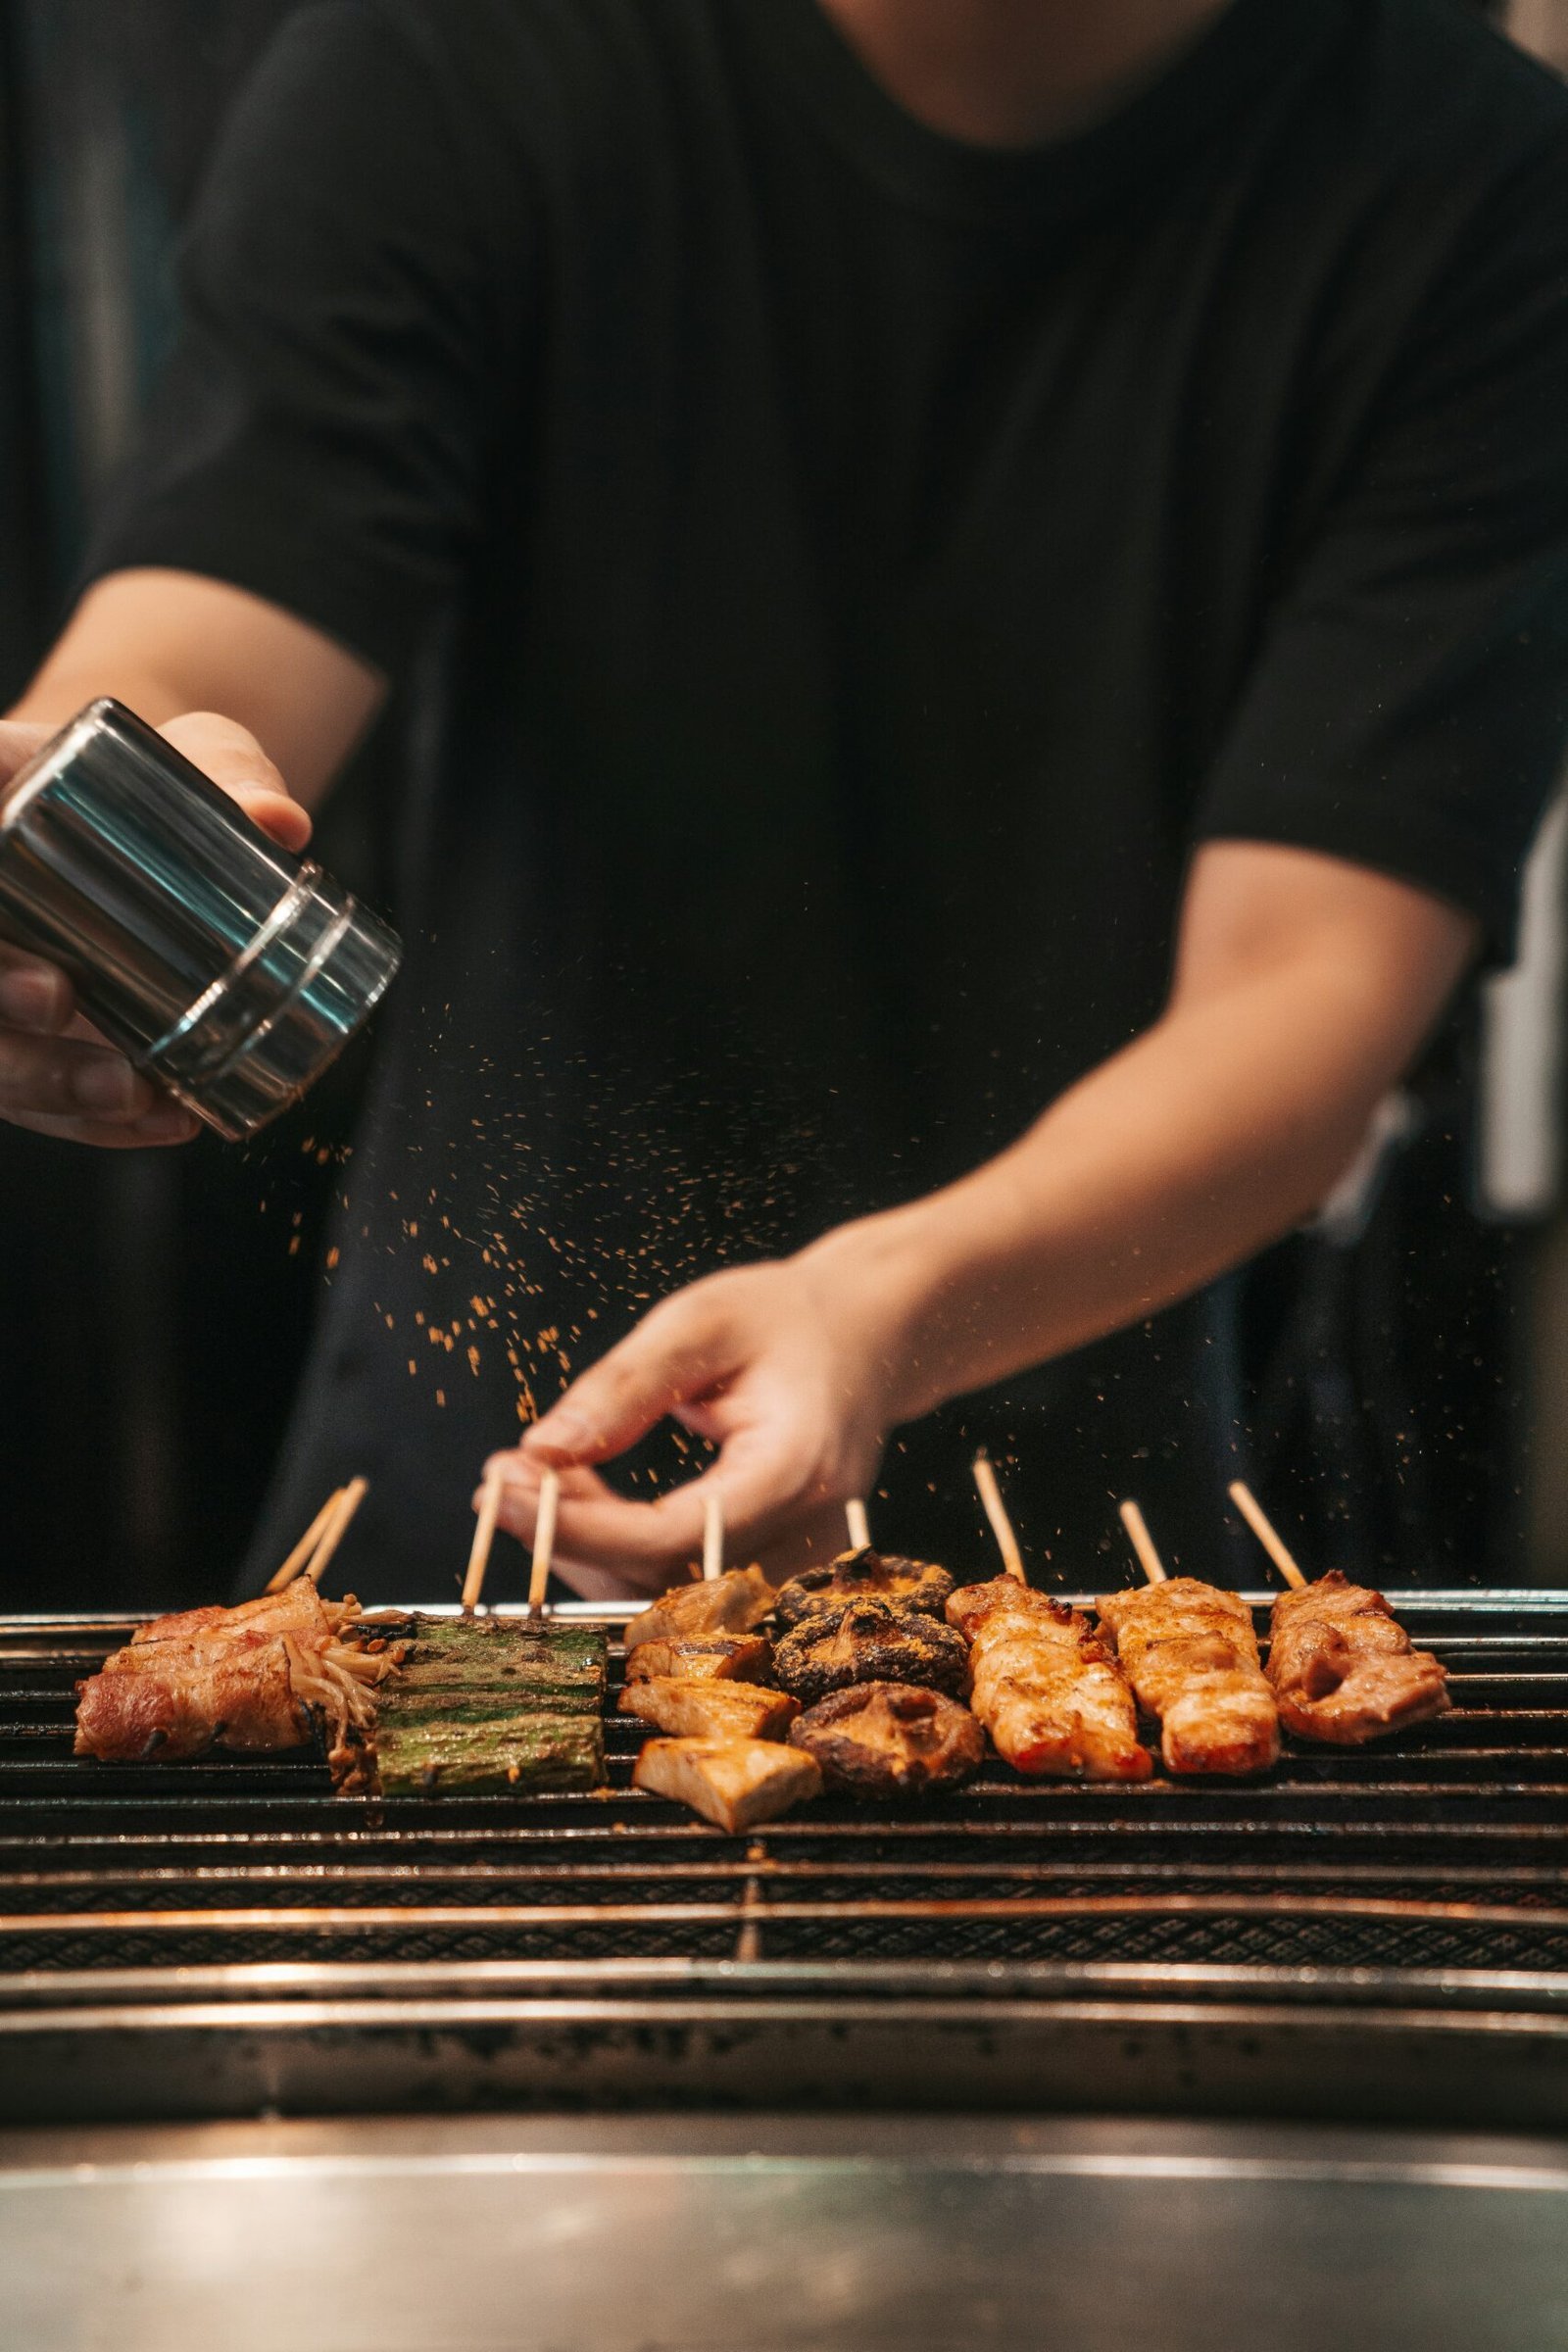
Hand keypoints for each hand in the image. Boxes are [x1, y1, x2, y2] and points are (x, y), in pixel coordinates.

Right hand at [0, 711, 310, 1146]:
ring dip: (46, 1085)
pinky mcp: (31, 1044)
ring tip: (131, 1093)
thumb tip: (278, 820)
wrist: (154, 828)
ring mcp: (5, 985)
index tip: (39, 962)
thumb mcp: (197, 755)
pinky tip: (166, 1121)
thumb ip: (230, 771)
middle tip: (57, 999)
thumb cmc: (163, 779)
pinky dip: (95, 1121)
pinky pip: (41, 1102)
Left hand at [479, 1239, 914, 1598]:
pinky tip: (579, 1491)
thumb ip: (624, 1386)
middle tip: (501, 1476)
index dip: (583, 1526)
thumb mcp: (700, 1324)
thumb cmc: (788, 1318)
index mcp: (797, 1468)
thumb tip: (543, 1450)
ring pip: (665, 1591)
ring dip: (585, 1544)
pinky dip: (618, 1544)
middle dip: (569, 1536)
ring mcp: (795, 1558)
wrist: (869, 1333)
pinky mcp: (771, 1563)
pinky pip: (681, 1579)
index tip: (506, 1487)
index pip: (676, 1535)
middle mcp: (805, 1531)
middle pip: (664, 1578)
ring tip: (530, 1473)